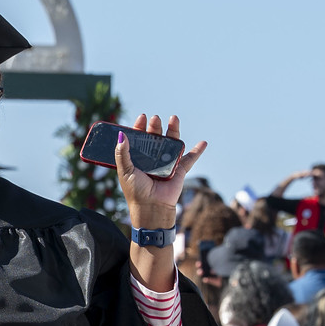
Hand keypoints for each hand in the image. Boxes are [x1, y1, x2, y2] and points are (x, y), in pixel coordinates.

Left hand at [114, 113, 203, 230]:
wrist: (151, 208)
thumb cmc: (136, 192)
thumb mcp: (125, 171)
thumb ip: (122, 153)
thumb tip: (121, 134)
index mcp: (138, 159)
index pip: (139, 139)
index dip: (140, 127)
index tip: (142, 117)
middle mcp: (152, 159)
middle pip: (156, 138)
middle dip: (155, 127)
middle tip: (155, 119)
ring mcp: (166, 163)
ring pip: (172, 143)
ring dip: (174, 130)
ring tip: (174, 118)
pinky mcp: (179, 170)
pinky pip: (190, 159)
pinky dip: (197, 151)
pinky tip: (203, 142)